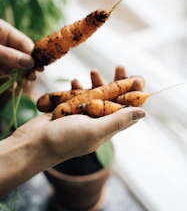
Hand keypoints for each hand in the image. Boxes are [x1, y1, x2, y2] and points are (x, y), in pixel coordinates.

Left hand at [0, 19, 35, 79]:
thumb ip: (8, 54)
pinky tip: (12, 86)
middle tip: (32, 78)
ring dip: (19, 77)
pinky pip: (3, 72)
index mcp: (3, 31)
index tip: (39, 68)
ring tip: (24, 85)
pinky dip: (7, 80)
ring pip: (12, 66)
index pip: (24, 42)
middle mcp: (2, 43)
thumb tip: (30, 63)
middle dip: (27, 68)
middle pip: (20, 55)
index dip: (33, 55)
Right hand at [13, 65, 144, 166]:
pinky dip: (77, 87)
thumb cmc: (65, 139)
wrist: (33, 143)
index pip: (127, 111)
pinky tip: (73, 82)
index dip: (135, 96)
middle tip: (120, 67)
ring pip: (95, 95)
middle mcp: (97, 121)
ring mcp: (82, 114)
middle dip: (117, 83)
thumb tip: (143, 113)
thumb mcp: (95, 130)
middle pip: (113, 99)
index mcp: (106, 128)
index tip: (138, 79)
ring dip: (96, 82)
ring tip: (93, 71)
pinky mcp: (68, 109)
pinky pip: (77, 95)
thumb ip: (118, 120)